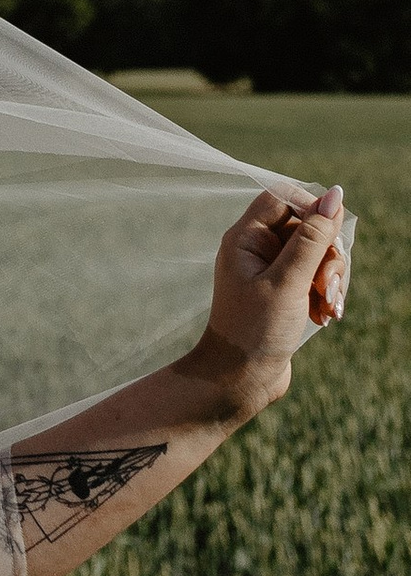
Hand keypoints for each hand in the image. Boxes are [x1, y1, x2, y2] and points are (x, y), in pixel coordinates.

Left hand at [192, 183, 348, 406]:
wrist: (240, 380)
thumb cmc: (255, 330)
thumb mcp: (288, 282)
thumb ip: (312, 238)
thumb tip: (334, 195)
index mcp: (246, 238)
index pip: (284, 198)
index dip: (313, 209)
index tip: (331, 236)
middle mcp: (258, 249)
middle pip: (307, 229)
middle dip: (327, 257)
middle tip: (326, 289)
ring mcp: (273, 272)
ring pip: (317, 256)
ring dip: (331, 281)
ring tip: (329, 309)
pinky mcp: (287, 293)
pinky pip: (316, 279)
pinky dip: (326, 295)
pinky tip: (326, 318)